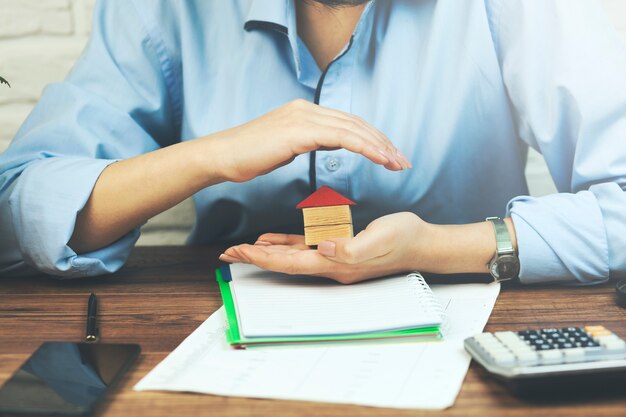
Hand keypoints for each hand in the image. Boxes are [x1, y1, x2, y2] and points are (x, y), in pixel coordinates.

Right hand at [204, 99, 410, 182]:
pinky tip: (380, 158)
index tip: (390, 156)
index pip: (348, 123)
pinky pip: (341, 137)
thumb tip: (330, 143)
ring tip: (397, 163)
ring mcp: (304, 117)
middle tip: (403, 161)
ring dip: (380, 146)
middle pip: (356, 123)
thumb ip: (310, 140)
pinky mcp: (300, 129)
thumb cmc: (249, 157)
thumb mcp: (286, 146)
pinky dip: (364, 147)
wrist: (222, 156)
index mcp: (305, 112)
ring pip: (353, 128)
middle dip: (384, 142)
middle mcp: (308, 109)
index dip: (373, 139)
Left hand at [220, 212, 433, 283]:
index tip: (238, 252)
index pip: (291, 263)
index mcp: (337, 263)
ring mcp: (334, 259)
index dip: (263, 258)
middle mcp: (331, 265)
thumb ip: (352, 247)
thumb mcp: (381, 238)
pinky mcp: (338, 248)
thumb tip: (322, 248)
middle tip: (228, 254)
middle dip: (255, 258)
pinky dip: (284, 245)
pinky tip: (271, 240)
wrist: (423, 242)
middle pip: (284, 264)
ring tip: (241, 249)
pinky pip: (304, 249)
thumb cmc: (404, 238)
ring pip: (290, 257)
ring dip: (265, 253)